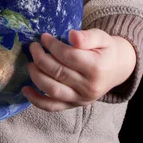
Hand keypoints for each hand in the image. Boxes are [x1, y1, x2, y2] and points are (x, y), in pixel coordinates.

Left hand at [22, 29, 136, 110]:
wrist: (117, 69)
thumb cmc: (106, 49)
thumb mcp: (101, 37)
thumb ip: (87, 36)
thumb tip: (72, 35)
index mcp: (96, 68)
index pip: (69, 56)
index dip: (53, 46)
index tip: (43, 37)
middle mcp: (89, 87)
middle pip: (58, 73)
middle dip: (41, 58)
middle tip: (33, 47)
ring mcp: (81, 98)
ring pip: (53, 90)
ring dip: (37, 76)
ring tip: (30, 63)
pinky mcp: (74, 105)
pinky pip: (53, 107)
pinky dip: (37, 100)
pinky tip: (25, 90)